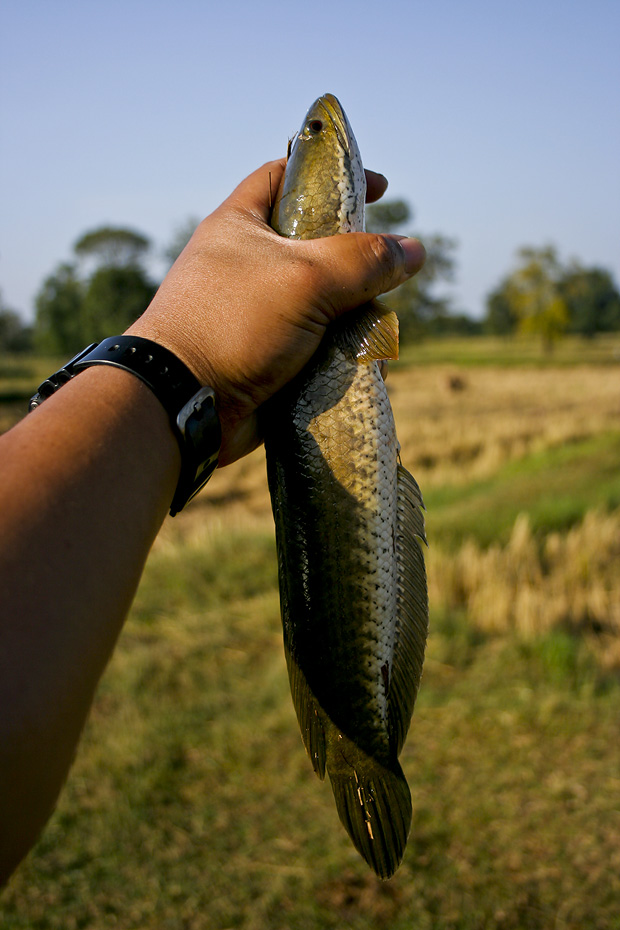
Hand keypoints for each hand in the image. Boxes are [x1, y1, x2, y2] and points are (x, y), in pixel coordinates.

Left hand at [128, 159, 424, 464]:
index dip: (333, 173)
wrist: (185, 404)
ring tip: (373, 335)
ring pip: (324, 306)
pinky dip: (341, 356)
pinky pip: (316, 348)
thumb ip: (364, 261)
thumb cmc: (235, 324)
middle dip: (356, 267)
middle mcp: (247, 266)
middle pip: (318, 249)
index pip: (286, 176)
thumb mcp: (305, 279)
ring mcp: (257, 315)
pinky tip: (361, 366)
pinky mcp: (267, 358)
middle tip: (382, 278)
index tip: (381, 187)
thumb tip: (413, 250)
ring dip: (355, 321)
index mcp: (240, 225)